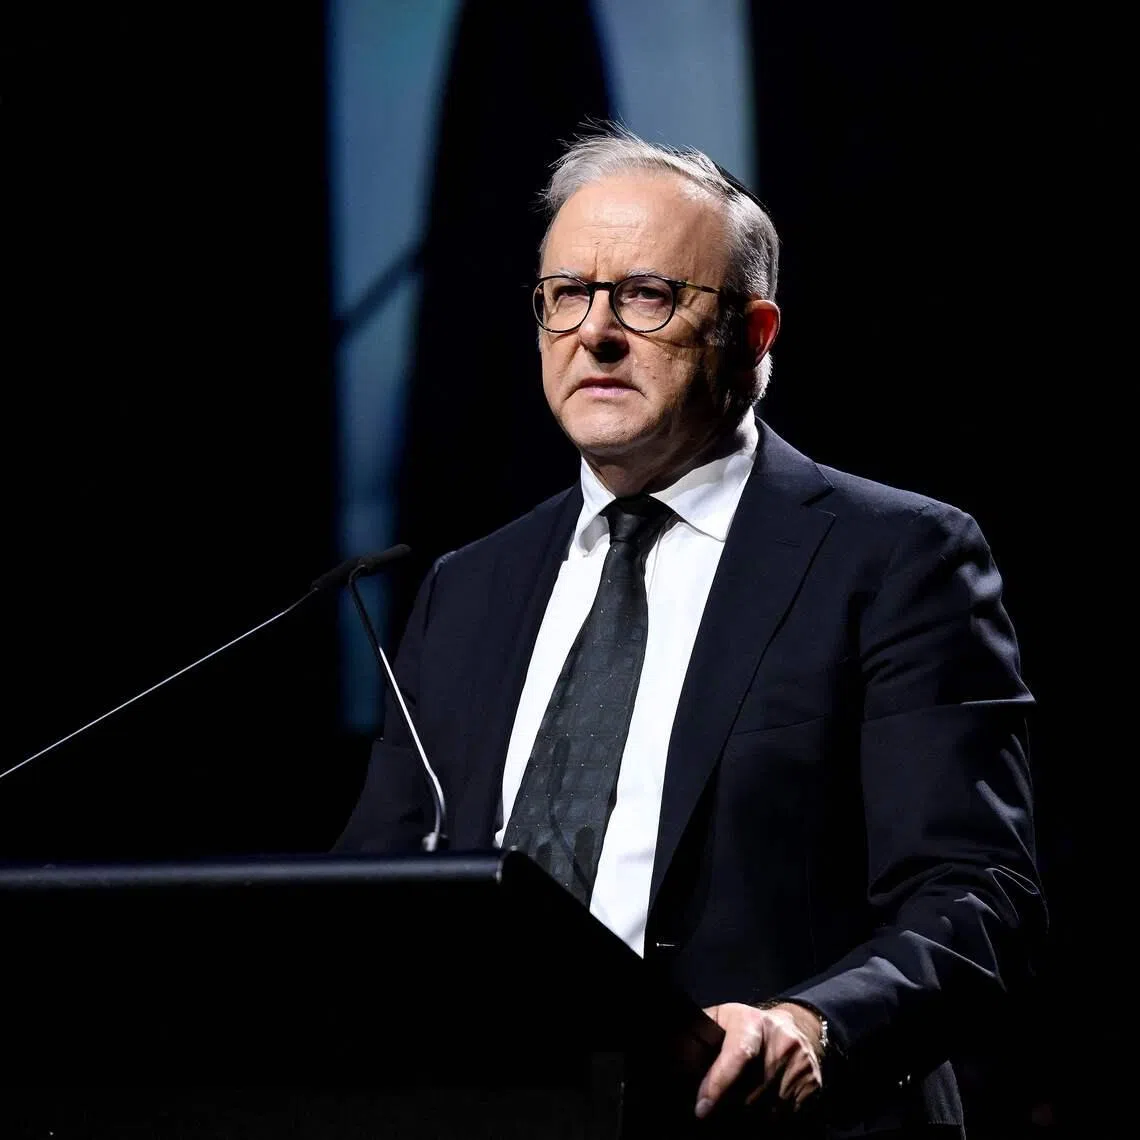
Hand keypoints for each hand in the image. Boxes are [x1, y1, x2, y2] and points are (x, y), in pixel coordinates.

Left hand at [696, 1001, 823, 1119]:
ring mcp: (801, 1067)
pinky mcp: (813, 1087)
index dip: (718, 1083)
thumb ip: (703, 1031)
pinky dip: (768, 1119)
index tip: (702, 1107)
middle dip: (727, 1106)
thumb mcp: (726, 1018)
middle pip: (750, 1092)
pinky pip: (786, 1117)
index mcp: (755, 1023)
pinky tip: (759, 1110)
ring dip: (747, 1116)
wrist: (798, 1029)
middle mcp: (783, 1044)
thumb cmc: (751, 1027)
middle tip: (714, 1110)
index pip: (738, 1055)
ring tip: (735, 1109)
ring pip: (766, 1110)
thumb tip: (680, 1053)